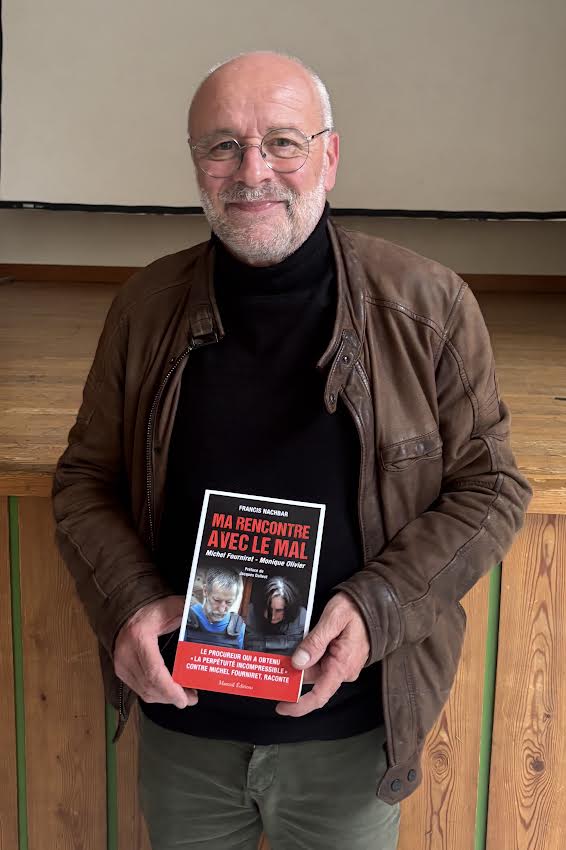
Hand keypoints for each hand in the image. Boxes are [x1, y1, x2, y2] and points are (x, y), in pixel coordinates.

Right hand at [114, 596, 197, 708]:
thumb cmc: (150, 609)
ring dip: (165, 698)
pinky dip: (156, 693)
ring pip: (144, 692)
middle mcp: (126, 654)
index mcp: (140, 637)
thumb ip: (190, 614)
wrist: (127, 613)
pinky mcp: (121, 671)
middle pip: (150, 687)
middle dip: (172, 697)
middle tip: (191, 698)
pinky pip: (140, 689)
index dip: (170, 690)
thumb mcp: (172, 606)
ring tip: (184, 696)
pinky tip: (170, 691)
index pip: (154, 672)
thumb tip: (211, 619)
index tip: (185, 699)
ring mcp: (122, 665)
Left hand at [275, 592, 369, 717]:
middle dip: (293, 673)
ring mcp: (343, 664)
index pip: (319, 695)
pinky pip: (321, 662)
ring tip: (286, 648)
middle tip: (275, 661)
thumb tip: (298, 662)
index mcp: (342, 665)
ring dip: (300, 662)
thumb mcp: (334, 619)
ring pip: (314, 669)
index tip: (282, 707)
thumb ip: (315, 641)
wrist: (376, 602)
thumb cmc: (358, 609)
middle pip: (312, 679)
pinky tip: (300, 646)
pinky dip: (308, 657)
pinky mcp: (341, 658)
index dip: (299, 705)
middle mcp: (344, 670)